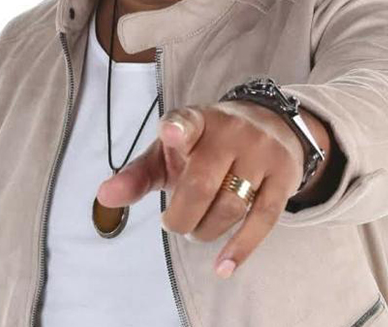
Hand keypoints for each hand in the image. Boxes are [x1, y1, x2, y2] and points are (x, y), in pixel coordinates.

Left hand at [95, 100, 305, 278]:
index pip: (185, 122)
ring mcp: (260, 152)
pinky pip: (263, 219)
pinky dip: (241, 247)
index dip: (177, 130)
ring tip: (197, 229)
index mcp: (196, 121)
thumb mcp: (169, 152)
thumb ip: (138, 174)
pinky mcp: (283, 175)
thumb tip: (104, 197)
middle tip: (174, 223)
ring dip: (206, 230)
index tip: (170, 134)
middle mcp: (230, 132)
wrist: (269, 125)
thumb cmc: (205, 145)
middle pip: (201, 184)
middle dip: (181, 216)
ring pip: (230, 205)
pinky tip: (223, 267)